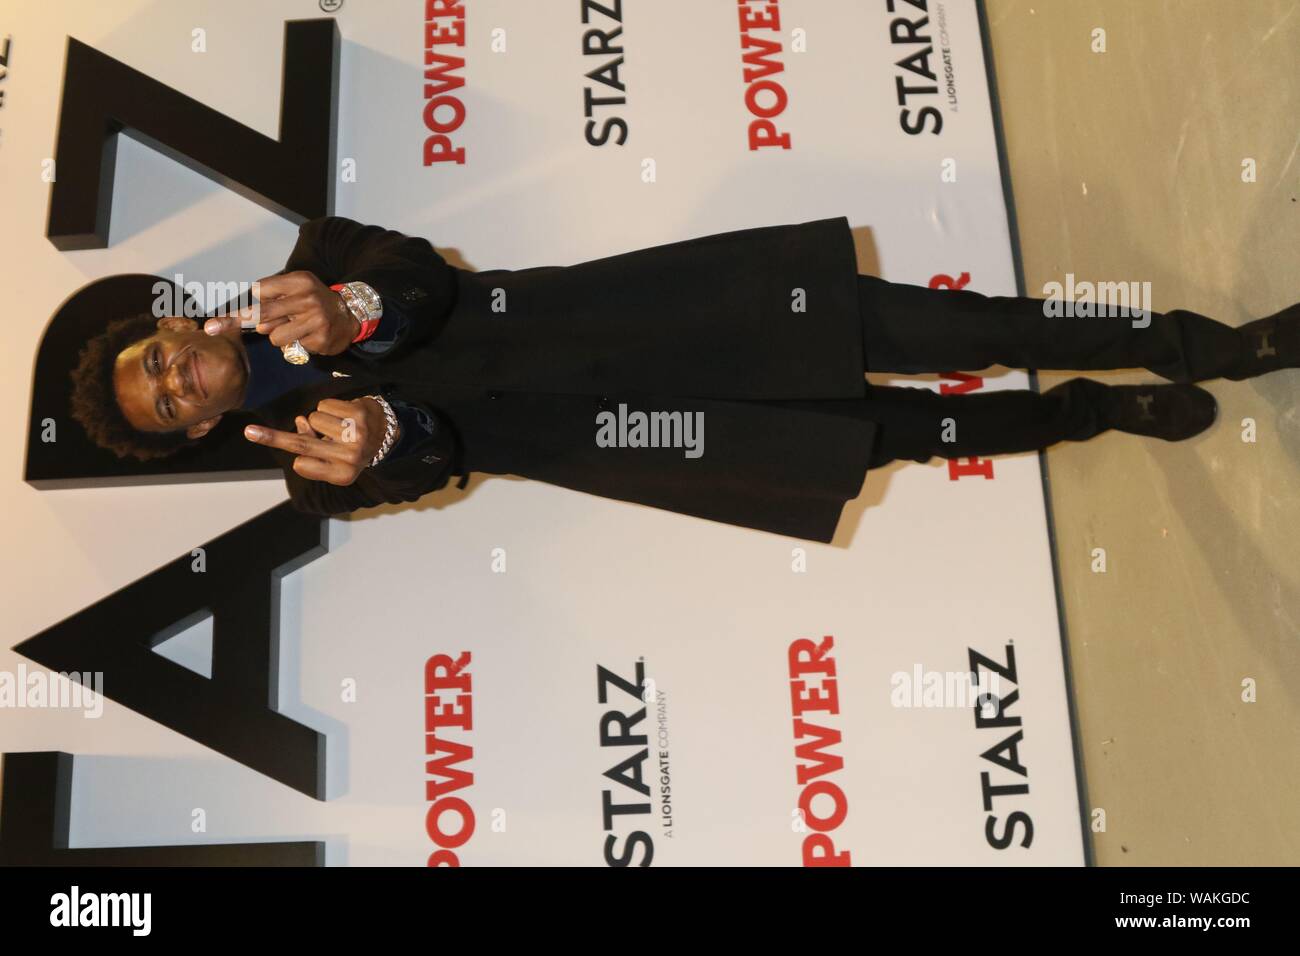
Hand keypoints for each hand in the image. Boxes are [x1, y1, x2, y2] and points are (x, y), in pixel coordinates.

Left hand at [204, 271, 359, 355]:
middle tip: (211, 327)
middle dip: (234, 320)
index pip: (262, 290)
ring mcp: (314, 320)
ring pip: (274, 335)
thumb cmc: (314, 300)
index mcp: (300, 281)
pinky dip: (294, 344)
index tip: (223, 314)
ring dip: (277, 335)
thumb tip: (246, 317)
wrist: (350, 315)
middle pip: (261, 313)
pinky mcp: (319, 340)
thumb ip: (274, 296)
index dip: (250, 301)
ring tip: (294, 328)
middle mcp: (307, 298)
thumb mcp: (297, 287)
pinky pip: (291, 347)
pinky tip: (308, 336)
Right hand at [243, 397, 398, 485]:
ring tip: (340, 426)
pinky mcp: (359, 413)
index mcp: (342, 475)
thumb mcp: (335, 459)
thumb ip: (312, 446)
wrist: (387, 433)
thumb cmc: (352, 448)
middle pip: (301, 444)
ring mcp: (356, 434)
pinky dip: (330, 407)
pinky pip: (325, 405)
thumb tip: (301, 421)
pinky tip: (345, 415)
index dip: (300, 457)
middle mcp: (350, 457)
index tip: (298, 458)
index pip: (302, 463)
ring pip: (312, 418)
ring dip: (320, 419)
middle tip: (248, 431)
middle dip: (272, 438)